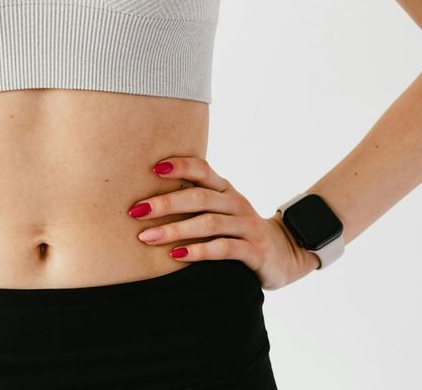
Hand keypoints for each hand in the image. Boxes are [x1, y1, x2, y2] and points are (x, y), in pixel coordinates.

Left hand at [129, 157, 320, 290]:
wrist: (285, 254)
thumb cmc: (238, 230)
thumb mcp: (220, 211)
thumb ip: (193, 202)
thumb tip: (145, 197)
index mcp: (225, 189)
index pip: (203, 170)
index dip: (180, 166)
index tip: (152, 168)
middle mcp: (237, 203)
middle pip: (199, 197)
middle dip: (165, 203)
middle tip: (136, 211)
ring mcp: (248, 226)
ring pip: (209, 223)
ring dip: (175, 230)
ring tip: (146, 237)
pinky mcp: (255, 251)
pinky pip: (224, 248)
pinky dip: (199, 251)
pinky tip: (177, 255)